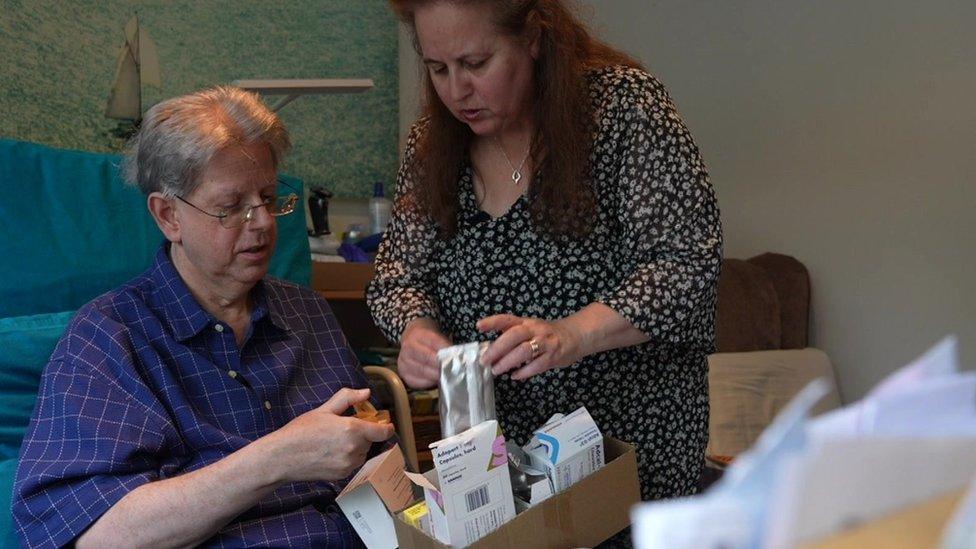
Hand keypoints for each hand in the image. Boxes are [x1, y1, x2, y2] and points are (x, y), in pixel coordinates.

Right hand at [264, 388, 394, 481]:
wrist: (283, 457)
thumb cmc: (301, 431)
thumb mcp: (324, 409)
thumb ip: (348, 398)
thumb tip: (366, 393)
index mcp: (353, 430)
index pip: (383, 432)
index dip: (386, 427)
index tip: (386, 424)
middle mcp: (354, 449)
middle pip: (371, 441)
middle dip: (364, 434)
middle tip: (346, 428)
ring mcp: (349, 464)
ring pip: (362, 453)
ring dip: (356, 447)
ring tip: (335, 441)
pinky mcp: (342, 476)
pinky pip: (352, 464)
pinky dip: (347, 457)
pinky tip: (330, 452)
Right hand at [398, 317, 450, 388]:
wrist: (411, 340)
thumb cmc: (428, 340)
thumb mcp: (437, 337)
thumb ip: (446, 347)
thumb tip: (457, 359)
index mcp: (418, 334)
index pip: (435, 342)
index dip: (447, 351)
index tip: (457, 359)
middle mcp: (408, 347)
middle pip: (427, 357)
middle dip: (442, 365)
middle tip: (454, 371)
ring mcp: (403, 361)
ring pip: (422, 371)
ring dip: (437, 375)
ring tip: (448, 378)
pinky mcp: (403, 373)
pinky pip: (417, 381)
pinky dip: (429, 382)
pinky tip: (436, 381)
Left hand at [477, 314, 584, 380]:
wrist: (575, 336)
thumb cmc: (546, 334)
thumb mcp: (530, 329)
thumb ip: (512, 336)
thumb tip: (490, 349)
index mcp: (526, 323)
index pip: (507, 319)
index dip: (493, 322)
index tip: (479, 326)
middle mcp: (535, 330)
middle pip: (514, 336)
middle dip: (497, 348)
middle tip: (485, 360)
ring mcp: (545, 343)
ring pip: (524, 351)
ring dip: (508, 361)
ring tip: (496, 370)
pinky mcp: (553, 356)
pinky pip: (537, 365)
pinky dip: (524, 372)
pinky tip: (515, 376)